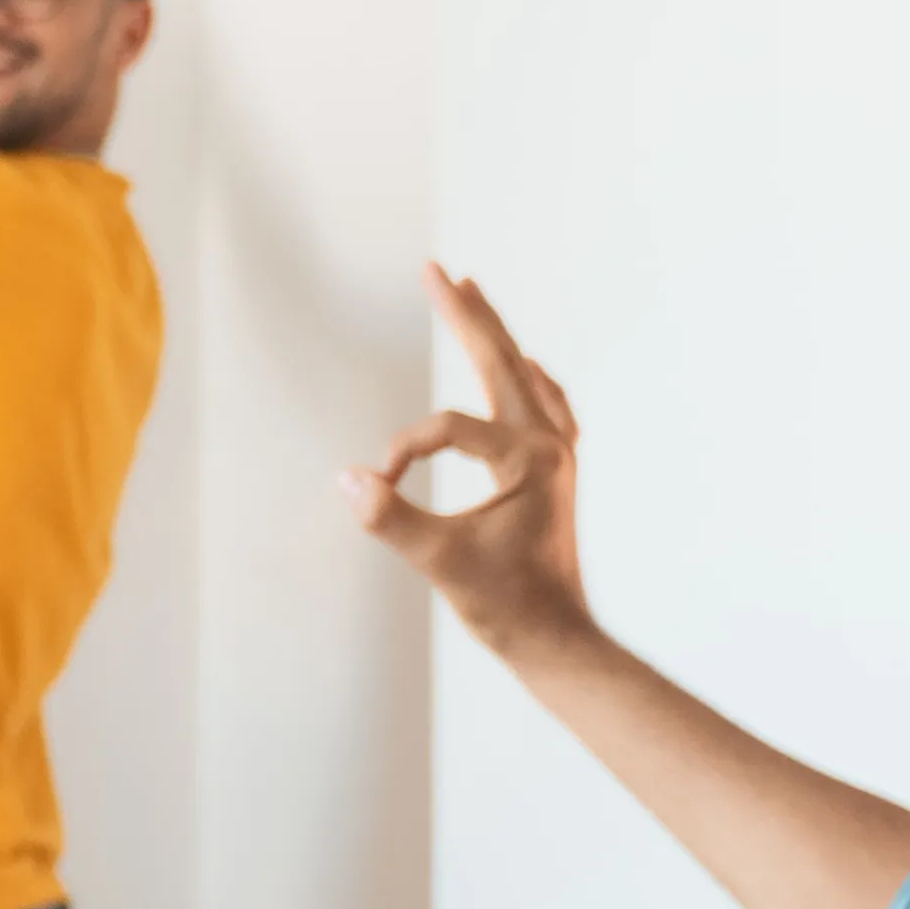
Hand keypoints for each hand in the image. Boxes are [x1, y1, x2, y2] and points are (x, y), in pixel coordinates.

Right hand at [347, 264, 599, 660]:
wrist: (557, 639)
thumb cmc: (503, 605)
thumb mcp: (440, 562)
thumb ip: (391, 517)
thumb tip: (349, 479)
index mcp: (530, 459)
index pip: (448, 428)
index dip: (404, 453)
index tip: (378, 486)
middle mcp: (551, 444)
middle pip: (500, 360)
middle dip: (464, 314)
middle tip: (435, 269)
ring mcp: (560, 455)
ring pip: (522, 375)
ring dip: (493, 335)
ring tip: (472, 294)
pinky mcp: (558, 471)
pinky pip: (545, 404)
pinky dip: (527, 377)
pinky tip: (525, 368)